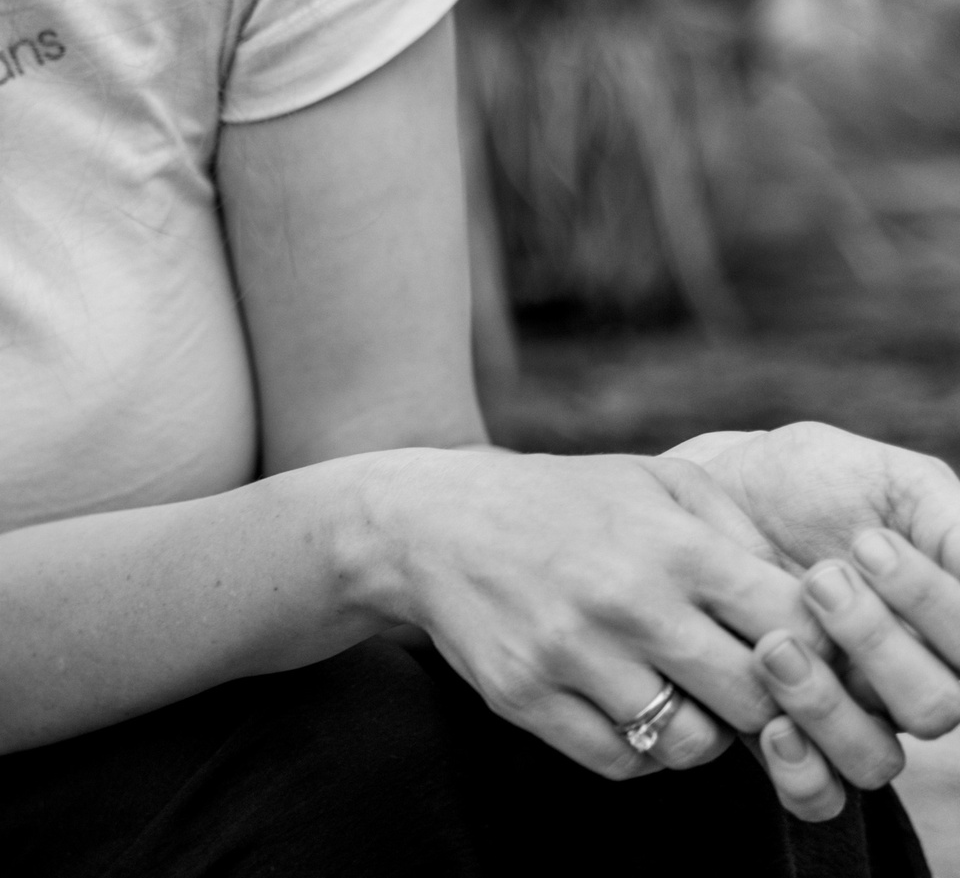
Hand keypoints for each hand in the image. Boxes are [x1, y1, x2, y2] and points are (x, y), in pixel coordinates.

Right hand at [370, 447, 901, 818]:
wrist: (431, 521)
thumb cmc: (563, 501)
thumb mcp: (655, 481)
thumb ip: (741, 533)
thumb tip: (815, 604)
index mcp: (670, 543)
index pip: (794, 627)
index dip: (814, 652)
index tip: (796, 652)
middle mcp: (624, 599)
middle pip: (757, 699)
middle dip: (769, 704)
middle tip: (749, 689)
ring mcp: (570, 653)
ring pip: (693, 744)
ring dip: (703, 732)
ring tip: (682, 696)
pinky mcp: (524, 696)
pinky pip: (623, 763)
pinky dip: (640, 749)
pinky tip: (627, 706)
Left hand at [663, 424, 959, 749]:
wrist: (718, 491)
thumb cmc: (815, 482)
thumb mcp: (896, 483)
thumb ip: (956, 525)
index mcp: (950, 629)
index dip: (936, 607)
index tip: (869, 542)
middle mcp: (916, 680)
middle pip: (937, 707)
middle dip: (878, 641)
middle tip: (820, 576)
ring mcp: (856, 713)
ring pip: (879, 755)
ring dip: (829, 701)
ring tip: (775, 640)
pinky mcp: (794, 734)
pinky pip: (821, 795)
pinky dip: (803, 774)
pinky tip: (771, 729)